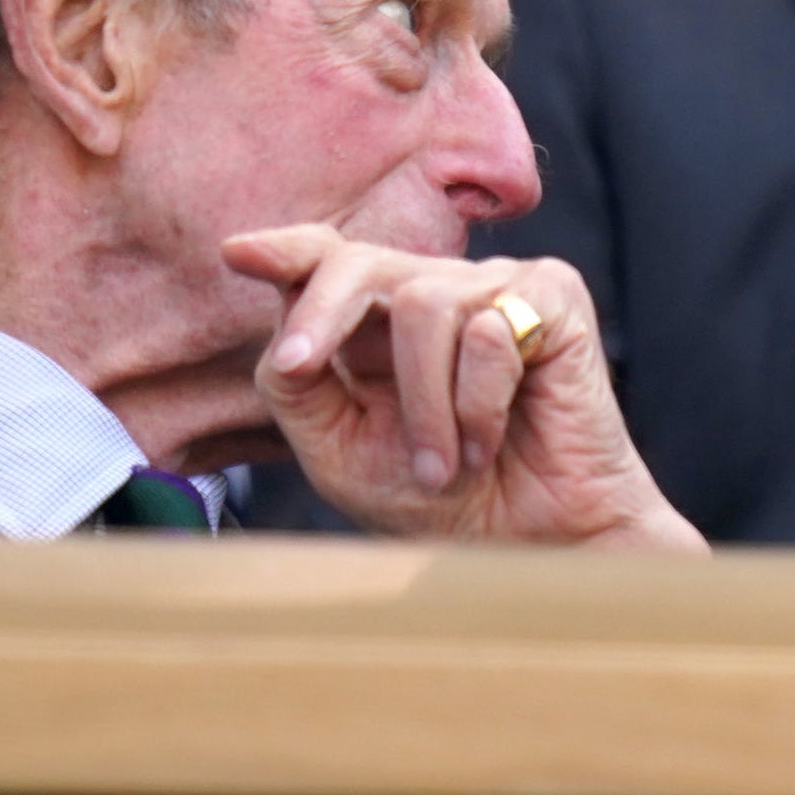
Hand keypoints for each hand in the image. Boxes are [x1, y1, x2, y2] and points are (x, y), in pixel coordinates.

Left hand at [223, 227, 705, 552]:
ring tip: (447, 465)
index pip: (329, 262)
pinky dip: (479, 404)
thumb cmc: (446, 500)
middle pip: (360, 262)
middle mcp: (436, 292)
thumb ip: (299, 391)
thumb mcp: (342, 452)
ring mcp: (498, 287)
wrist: (535, 545)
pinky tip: (493, 440)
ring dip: (426, 405)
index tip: (238, 254)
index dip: (288, 250)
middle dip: (322, 309)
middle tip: (300, 364)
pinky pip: (490, 330)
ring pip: (426, 305)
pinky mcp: (556, 299)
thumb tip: (282, 336)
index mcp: (381, 325)